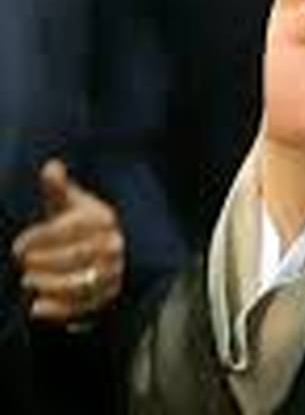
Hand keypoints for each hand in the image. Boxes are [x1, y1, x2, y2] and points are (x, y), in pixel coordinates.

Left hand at [11, 159, 124, 322]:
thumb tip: (51, 166)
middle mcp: (115, 245)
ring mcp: (113, 272)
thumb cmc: (73, 224)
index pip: (73, 228)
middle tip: (21, 265)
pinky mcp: (108, 295)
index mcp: (105, 219)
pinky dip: (60, 310)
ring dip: (51, 285)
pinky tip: (36, 308)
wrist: (95, 252)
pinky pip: (86, 306)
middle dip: (45, 262)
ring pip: (83, 283)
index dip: (42, 237)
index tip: (17, 245)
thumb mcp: (64, 204)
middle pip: (78, 256)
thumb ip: (57, 188)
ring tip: (27, 282)